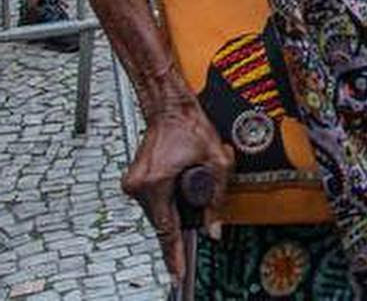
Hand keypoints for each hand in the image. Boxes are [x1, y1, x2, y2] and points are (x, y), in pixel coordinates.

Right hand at [121, 105, 232, 281]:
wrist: (170, 107)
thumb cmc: (189, 125)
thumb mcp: (215, 158)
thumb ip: (218, 196)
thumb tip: (214, 228)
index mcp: (156, 184)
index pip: (166, 231)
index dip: (174, 255)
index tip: (177, 274)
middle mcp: (139, 187)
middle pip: (164, 219)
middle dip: (182, 211)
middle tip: (194, 183)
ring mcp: (132, 185)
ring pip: (158, 210)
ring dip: (174, 201)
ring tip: (185, 171)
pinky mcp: (132, 182)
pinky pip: (153, 199)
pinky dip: (166, 194)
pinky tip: (176, 175)